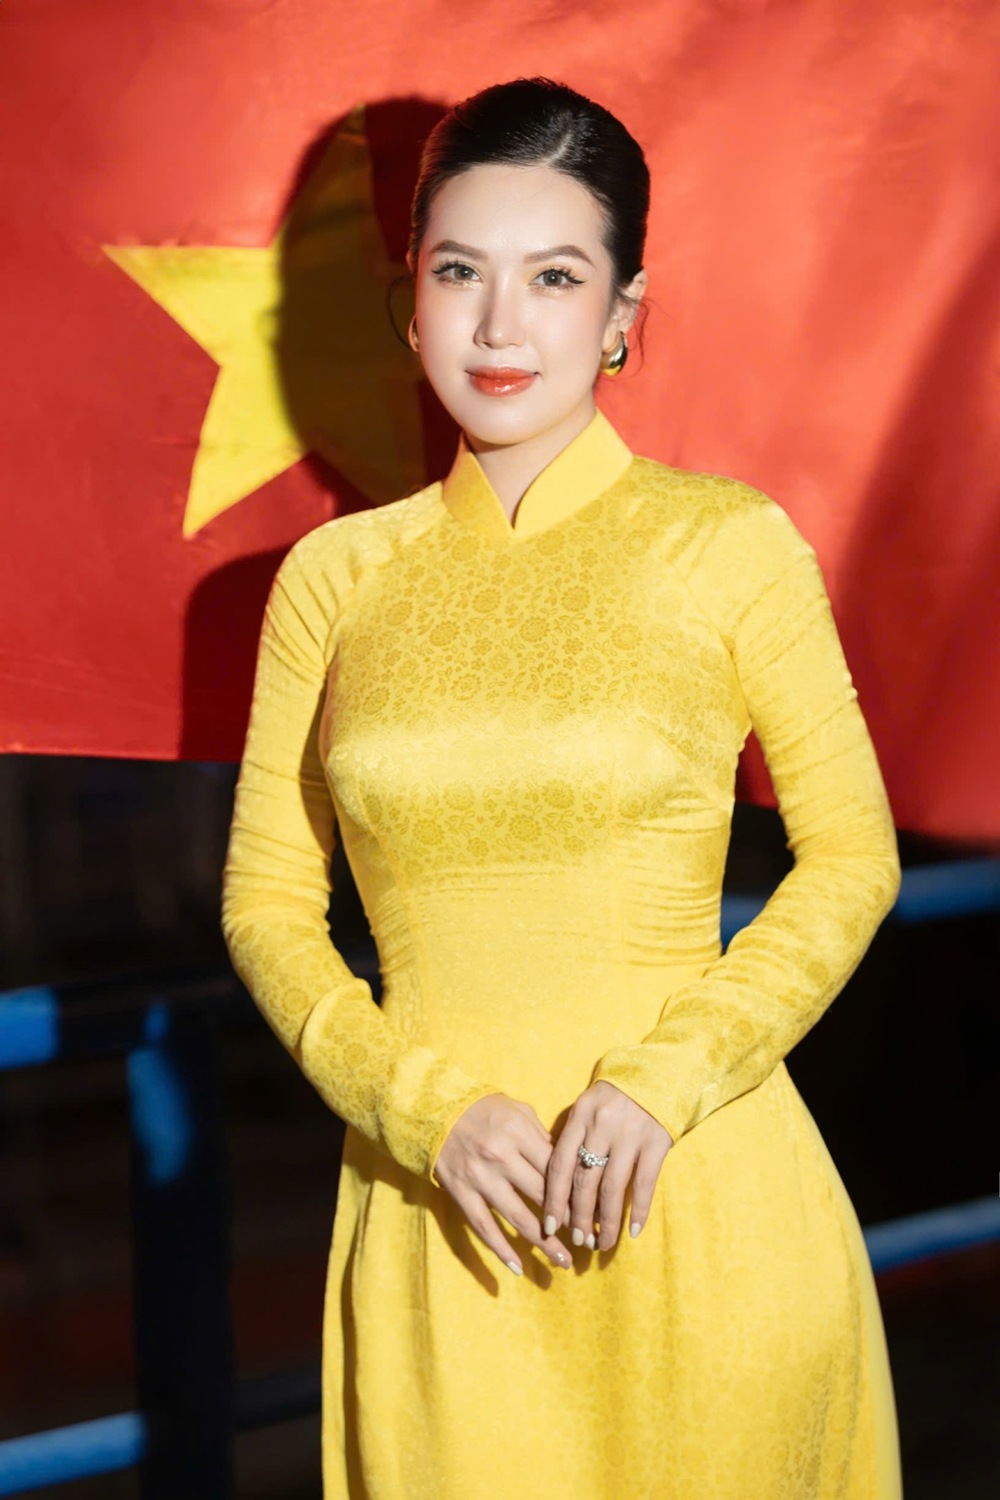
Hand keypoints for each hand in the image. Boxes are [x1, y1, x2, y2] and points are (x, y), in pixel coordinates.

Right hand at [433, 1092, 573, 1275]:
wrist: (436, 1109)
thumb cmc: (485, 1110)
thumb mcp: (518, 1111)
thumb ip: (542, 1137)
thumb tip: (569, 1166)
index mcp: (519, 1132)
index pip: (556, 1168)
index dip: (577, 1193)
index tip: (594, 1212)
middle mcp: (501, 1155)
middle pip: (542, 1195)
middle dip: (568, 1221)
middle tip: (588, 1241)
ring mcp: (480, 1176)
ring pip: (517, 1217)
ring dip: (543, 1242)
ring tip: (563, 1261)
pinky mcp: (461, 1192)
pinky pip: (483, 1226)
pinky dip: (501, 1249)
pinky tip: (518, 1267)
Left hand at [543, 1081, 672, 1251]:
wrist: (659, 1073)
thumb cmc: (616, 1095)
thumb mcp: (588, 1105)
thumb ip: (573, 1136)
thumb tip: (556, 1183)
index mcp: (581, 1115)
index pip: (560, 1164)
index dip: (553, 1199)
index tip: (548, 1226)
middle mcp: (603, 1125)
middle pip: (585, 1180)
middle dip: (578, 1217)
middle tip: (578, 1241)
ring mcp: (631, 1134)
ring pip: (612, 1188)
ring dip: (606, 1221)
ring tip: (601, 1243)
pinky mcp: (657, 1142)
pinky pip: (644, 1183)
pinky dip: (639, 1210)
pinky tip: (634, 1231)